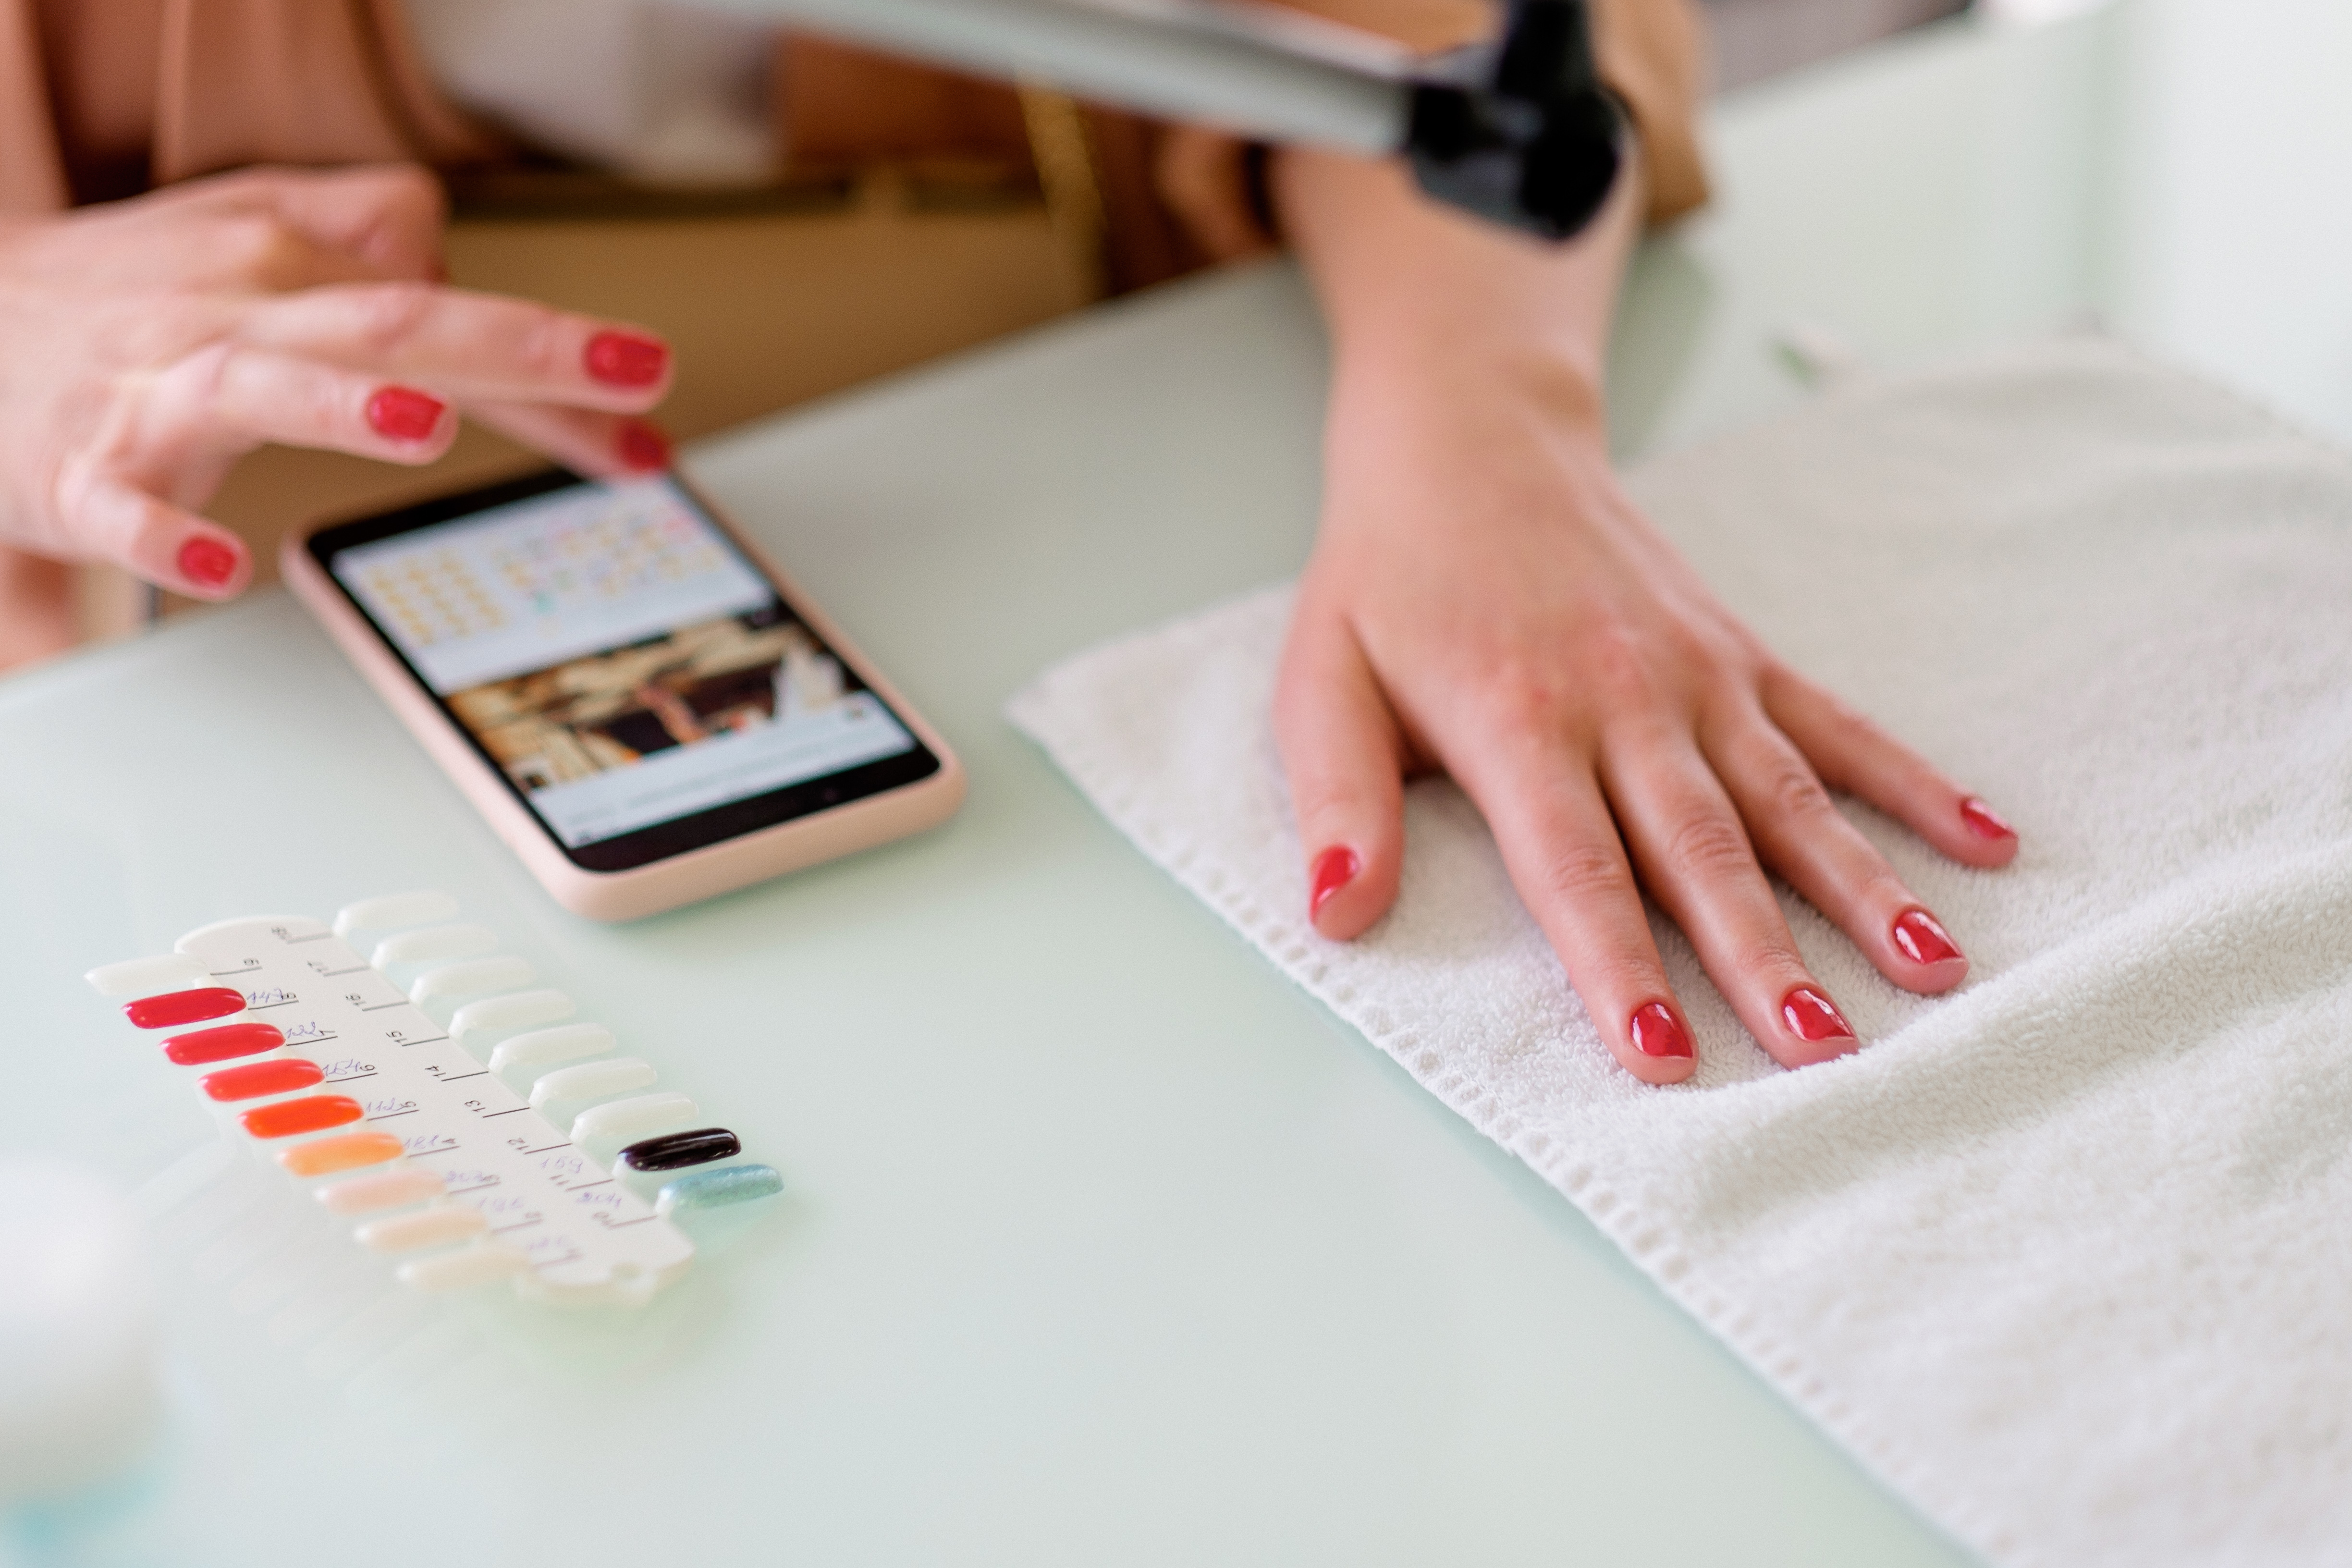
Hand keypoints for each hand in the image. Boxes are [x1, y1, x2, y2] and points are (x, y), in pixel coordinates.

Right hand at [0, 165, 675, 600]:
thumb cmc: (120, 295)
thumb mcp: (244, 233)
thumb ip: (358, 232)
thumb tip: (452, 246)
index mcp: (279, 267)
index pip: (445, 306)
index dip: (557, 350)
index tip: (652, 381)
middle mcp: (230, 315)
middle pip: (390, 323)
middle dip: (515, 345)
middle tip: (624, 369)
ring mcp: (150, 392)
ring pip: (258, 385)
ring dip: (343, 405)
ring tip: (428, 422)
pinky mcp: (77, 468)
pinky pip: (121, 507)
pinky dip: (166, 533)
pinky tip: (218, 564)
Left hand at [1275, 149, 2017, 1083]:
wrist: (1469, 441)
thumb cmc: (1388, 582)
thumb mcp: (1320, 681)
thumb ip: (1339, 799)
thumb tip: (1337, 914)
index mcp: (1516, 719)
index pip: (1576, 868)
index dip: (1618, 967)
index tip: (1665, 1059)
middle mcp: (1622, 700)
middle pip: (1703, 849)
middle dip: (1764, 957)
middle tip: (1823, 1052)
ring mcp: (1695, 674)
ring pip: (1790, 797)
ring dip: (1864, 886)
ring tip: (1935, 970)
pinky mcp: (1739, 652)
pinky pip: (1838, 724)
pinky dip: (1914, 781)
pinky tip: (1986, 839)